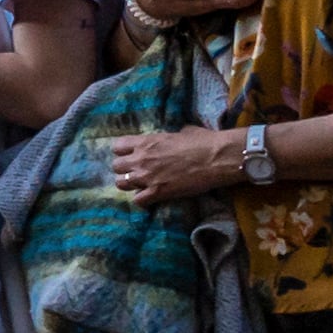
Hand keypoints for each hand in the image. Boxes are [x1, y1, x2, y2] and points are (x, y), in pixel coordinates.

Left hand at [102, 126, 243, 202]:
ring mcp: (148, 176)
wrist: (216, 158)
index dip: (123, 152)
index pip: (117, 146)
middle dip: (124, 169)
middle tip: (136, 171)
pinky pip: (137, 201)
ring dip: (129, 185)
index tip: (131, 155)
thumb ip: (168, 137)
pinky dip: (142, 200)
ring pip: (121, 184)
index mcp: (147, 141)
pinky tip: (150, 197)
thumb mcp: (181, 132)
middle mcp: (141, 158)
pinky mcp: (158, 192)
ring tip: (141, 185)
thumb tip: (174, 137)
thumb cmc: (203, 141)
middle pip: (116, 166)